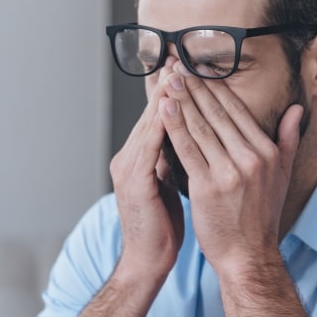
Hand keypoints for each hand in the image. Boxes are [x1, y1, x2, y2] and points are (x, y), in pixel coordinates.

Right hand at [110, 65, 184, 280]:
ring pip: (150, 124)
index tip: (184, 67)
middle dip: (166, 85)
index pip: (157, 118)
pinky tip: (173, 107)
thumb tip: (189, 139)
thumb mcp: (169, 185)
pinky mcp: (134, 180)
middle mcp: (128, 157)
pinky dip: (161, 123)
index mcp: (138, 158)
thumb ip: (173, 160)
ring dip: (164, 97)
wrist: (147, 261)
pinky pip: (150, 145)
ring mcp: (128, 167)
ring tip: (177, 71)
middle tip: (178, 56)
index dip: (170, 92)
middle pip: (151, 114)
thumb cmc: (162, 227)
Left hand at [158, 62, 302, 274]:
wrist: (248, 256)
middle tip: (178, 64)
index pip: (238, 111)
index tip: (200, 68)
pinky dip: (174, 126)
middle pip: (218, 114)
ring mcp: (230, 172)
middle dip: (196, 86)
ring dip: (183, 100)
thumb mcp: (282, 176)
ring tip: (168, 79)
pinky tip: (164, 108)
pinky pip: (187, 150)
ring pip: (201, 127)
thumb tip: (295, 110)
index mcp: (267, 153)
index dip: (216, 87)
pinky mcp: (208, 187)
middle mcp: (251, 159)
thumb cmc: (260, 218)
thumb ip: (287, 140)